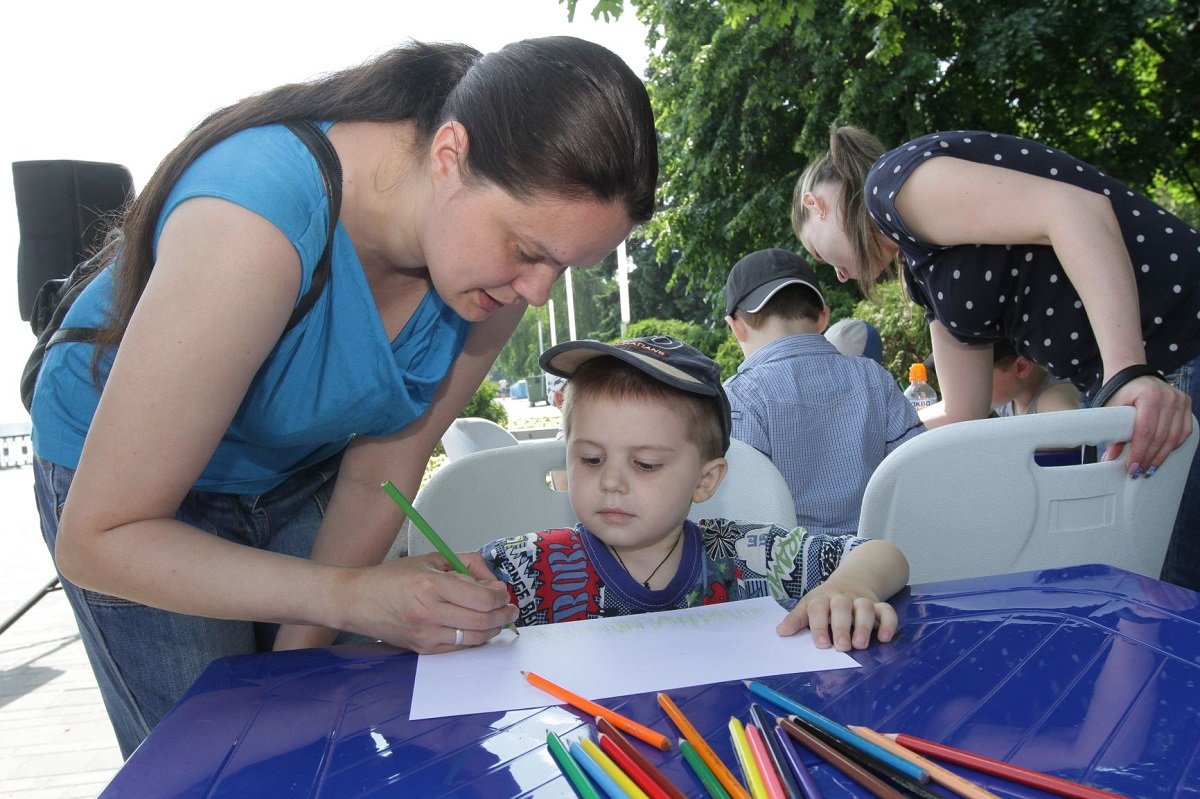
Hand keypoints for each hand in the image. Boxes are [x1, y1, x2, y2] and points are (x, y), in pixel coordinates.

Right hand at [340, 551, 517, 653]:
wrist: (357, 601)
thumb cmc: (392, 578)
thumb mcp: (430, 560)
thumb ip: (466, 565)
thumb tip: (492, 580)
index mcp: (432, 586)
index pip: (483, 598)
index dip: (501, 596)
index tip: (503, 591)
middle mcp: (430, 613)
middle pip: (484, 620)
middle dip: (504, 614)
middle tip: (510, 608)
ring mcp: (427, 635)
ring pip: (475, 638)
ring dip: (494, 629)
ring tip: (500, 619)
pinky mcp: (423, 650)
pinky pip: (460, 648)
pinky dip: (475, 639)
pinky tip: (479, 628)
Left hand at [776, 579, 897, 651]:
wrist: (852, 580)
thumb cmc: (826, 602)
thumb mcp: (809, 606)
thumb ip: (797, 620)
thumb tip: (781, 632)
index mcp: (821, 599)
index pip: (817, 608)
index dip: (818, 625)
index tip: (821, 644)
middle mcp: (842, 598)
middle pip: (841, 607)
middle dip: (841, 627)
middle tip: (842, 646)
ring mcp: (861, 601)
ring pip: (865, 607)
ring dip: (864, 625)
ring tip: (860, 644)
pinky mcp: (878, 606)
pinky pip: (887, 611)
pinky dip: (889, 623)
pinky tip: (885, 637)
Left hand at [1102, 375, 1192, 474]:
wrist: (1132, 373)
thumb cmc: (1120, 391)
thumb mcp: (1112, 408)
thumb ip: (1113, 433)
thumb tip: (1111, 457)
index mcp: (1149, 396)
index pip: (1146, 431)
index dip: (1140, 452)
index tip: (1133, 466)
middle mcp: (1169, 397)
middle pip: (1161, 437)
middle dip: (1150, 457)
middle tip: (1139, 471)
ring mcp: (1180, 400)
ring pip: (1175, 436)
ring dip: (1162, 455)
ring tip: (1150, 467)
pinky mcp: (1186, 404)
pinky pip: (1184, 431)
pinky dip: (1174, 445)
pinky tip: (1163, 454)